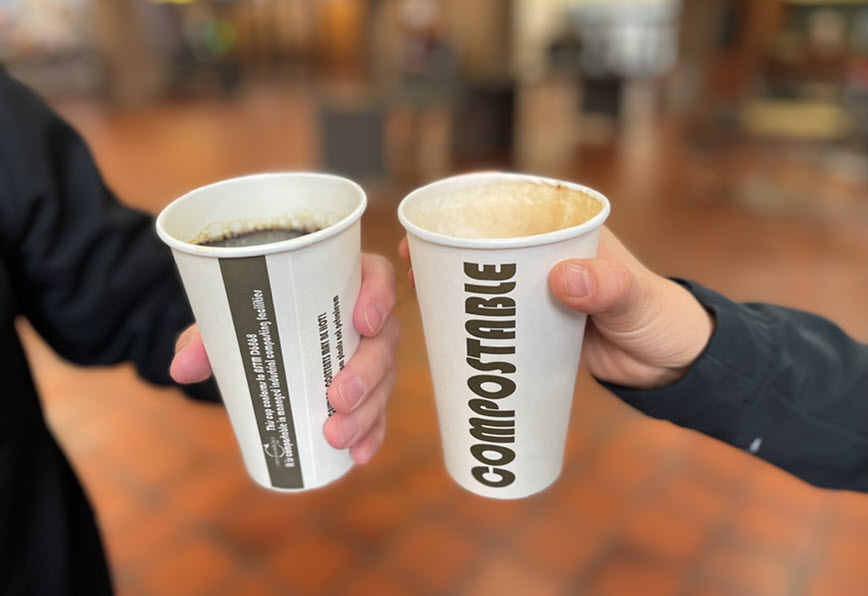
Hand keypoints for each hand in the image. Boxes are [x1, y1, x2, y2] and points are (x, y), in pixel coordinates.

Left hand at [171, 253, 399, 463]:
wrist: (254, 341)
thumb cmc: (251, 316)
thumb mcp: (227, 320)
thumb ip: (206, 338)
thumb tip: (181, 368)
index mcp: (342, 280)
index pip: (378, 277)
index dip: (380, 297)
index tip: (363, 322)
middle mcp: (366, 316)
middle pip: (385, 338)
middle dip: (367, 371)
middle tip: (337, 398)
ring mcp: (371, 355)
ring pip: (385, 379)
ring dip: (367, 410)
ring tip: (335, 435)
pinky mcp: (368, 389)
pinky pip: (379, 410)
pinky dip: (371, 432)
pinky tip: (358, 453)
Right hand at [399, 228, 713, 389]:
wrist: (671, 364)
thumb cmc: (661, 317)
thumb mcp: (635, 299)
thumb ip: (607, 286)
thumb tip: (562, 278)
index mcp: (569, 231)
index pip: (512, 206)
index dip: (466, 210)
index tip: (430, 224)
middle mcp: (548, 254)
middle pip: (488, 244)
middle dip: (448, 249)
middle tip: (411, 263)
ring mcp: (539, 290)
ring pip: (487, 281)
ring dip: (455, 287)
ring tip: (418, 294)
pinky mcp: (537, 325)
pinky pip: (498, 319)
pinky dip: (474, 323)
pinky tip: (446, 331)